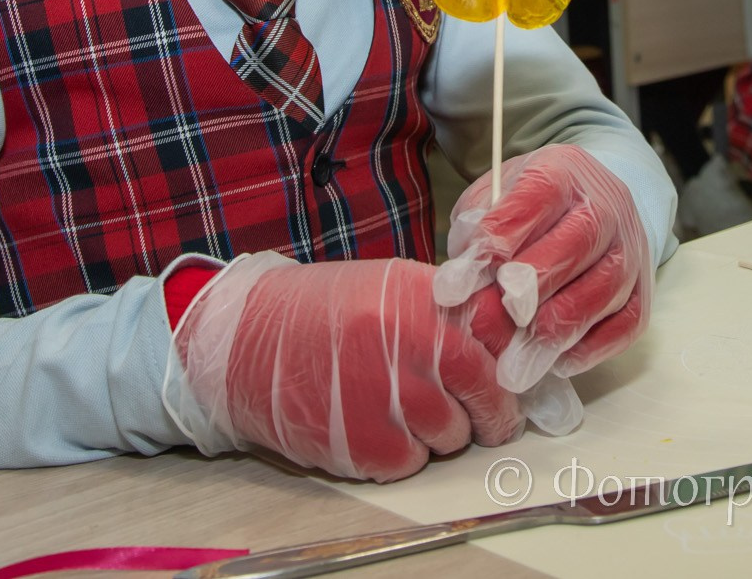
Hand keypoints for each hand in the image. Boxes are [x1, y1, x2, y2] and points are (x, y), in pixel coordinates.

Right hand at [165, 253, 522, 482]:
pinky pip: (412, 463)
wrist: (244, 340)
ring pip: (452, 435)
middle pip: (485, 393)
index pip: (495, 338)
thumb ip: (444, 312)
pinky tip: (376, 427)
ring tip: (404, 411)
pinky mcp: (361, 444)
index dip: (507, 365)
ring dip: (440, 433)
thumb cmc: (319, 314)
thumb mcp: (387, 288)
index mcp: (418, 299)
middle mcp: (407, 345)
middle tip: (477, 411)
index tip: (507, 377)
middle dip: (487, 410)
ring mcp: (385, 397)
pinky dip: (404, 455)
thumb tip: (501, 342)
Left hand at [435, 144, 651, 397]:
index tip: (462, 276)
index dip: (500, 236)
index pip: (538, 195)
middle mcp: (607, 204)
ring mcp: (631, 248)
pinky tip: (555, 360)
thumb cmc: (530, 206)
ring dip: (560, 325)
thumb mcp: (494, 196)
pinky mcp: (643, 289)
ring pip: (606, 287)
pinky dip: (592, 347)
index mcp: (562, 171)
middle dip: (536, 282)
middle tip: (500, 311)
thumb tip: (463, 276)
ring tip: (519, 357)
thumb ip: (474, 226)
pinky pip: (628, 322)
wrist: (590, 203)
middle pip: (580, 239)